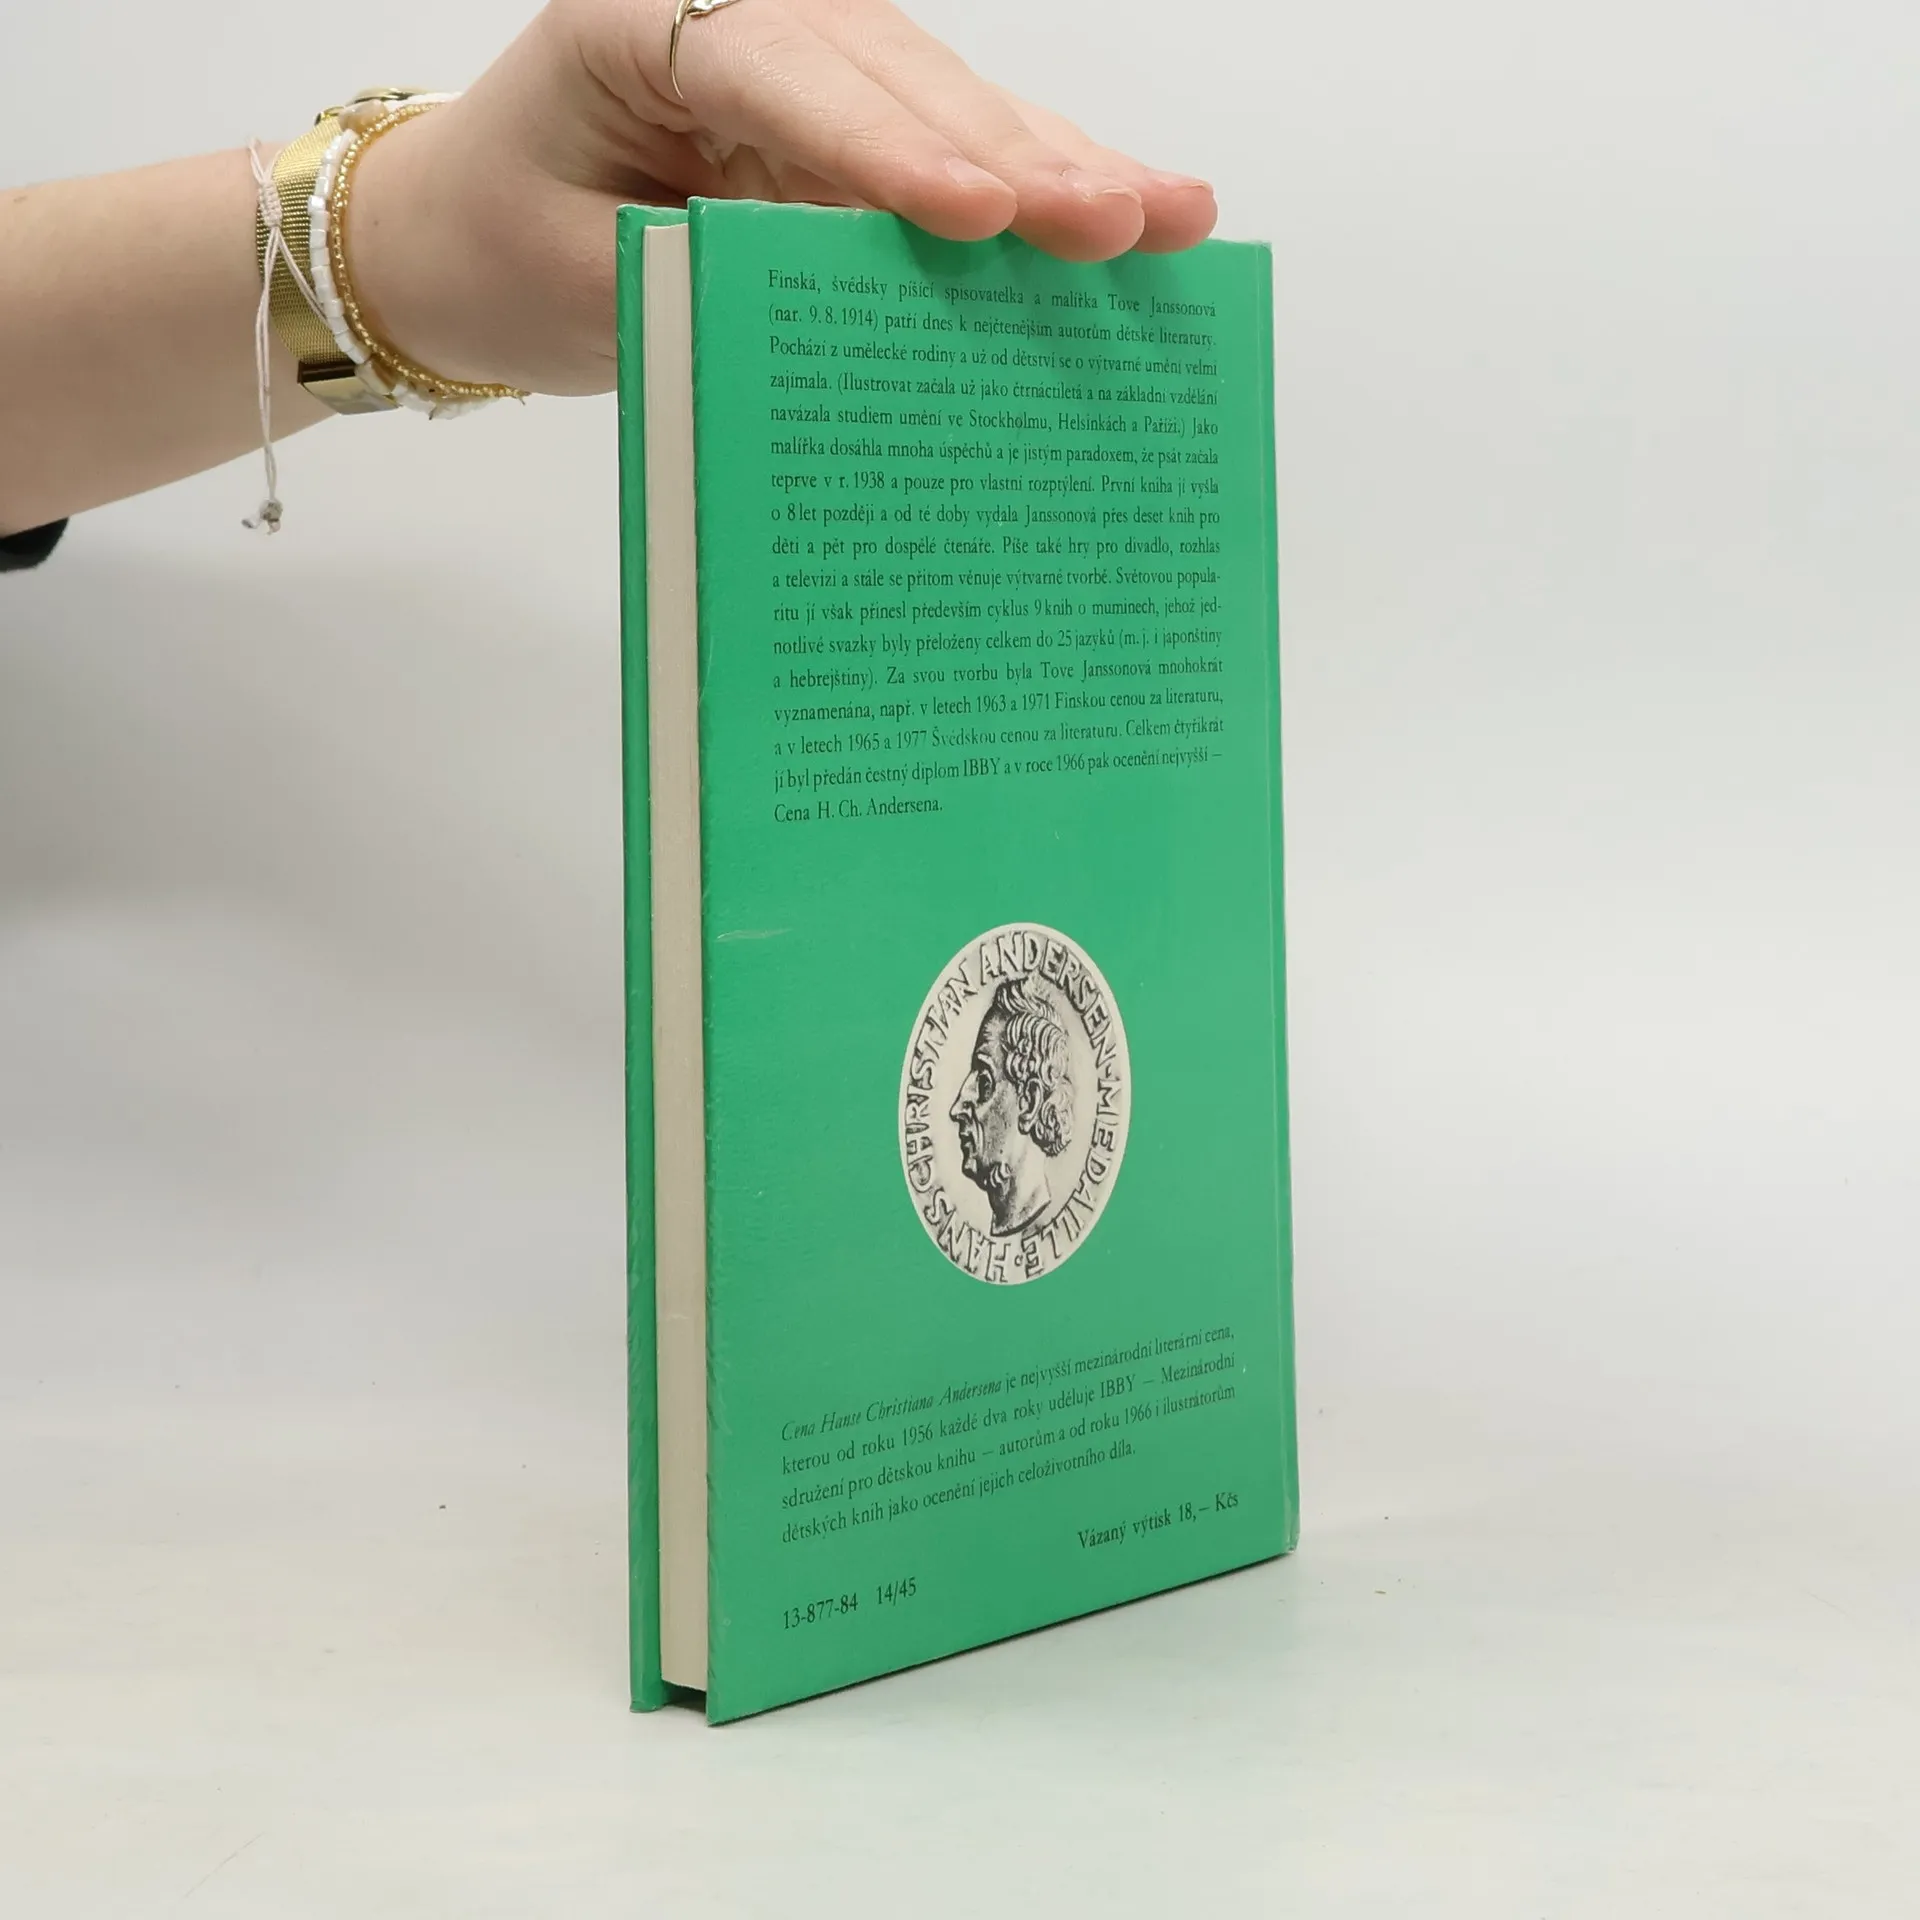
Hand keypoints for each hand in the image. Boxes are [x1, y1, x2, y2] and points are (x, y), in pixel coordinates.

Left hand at [348, 0, 1218, 396]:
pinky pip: (946, 157)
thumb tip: (843, 331)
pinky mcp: (838, 138)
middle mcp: (741, 20)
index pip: (781, 75)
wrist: (451, 238)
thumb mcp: (575, 281)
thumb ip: (699, 287)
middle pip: (897, 80)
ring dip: (1057, 169)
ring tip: (1166, 218)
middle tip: (1117, 223)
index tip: (972, 217)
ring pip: (948, 109)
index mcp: (643, 21)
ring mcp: (803, 74)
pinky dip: (1033, 193)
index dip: (884, 148)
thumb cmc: (493, 247)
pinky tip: (1129, 211)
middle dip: (1012, 158)